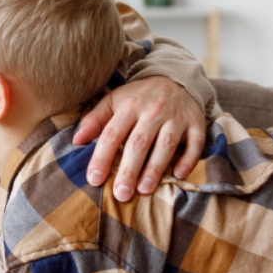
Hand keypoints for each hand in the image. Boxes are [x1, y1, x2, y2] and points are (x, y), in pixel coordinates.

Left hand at [74, 75, 205, 201]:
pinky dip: (188, 160)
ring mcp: (176, 116)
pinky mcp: (196, 122)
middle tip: (121, 194)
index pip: (112, 134)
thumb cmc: (138, 97)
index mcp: (129, 106)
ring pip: (166, 144)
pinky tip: (178, 176)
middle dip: (129, 170)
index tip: (94, 180)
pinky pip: (195, 143)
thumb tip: (76, 141)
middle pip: (139, 142)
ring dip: (155, 168)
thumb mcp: (114, 101)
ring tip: (144, 190)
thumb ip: (94, 120)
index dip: (102, 157)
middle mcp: (153, 110)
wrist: (175, 78)